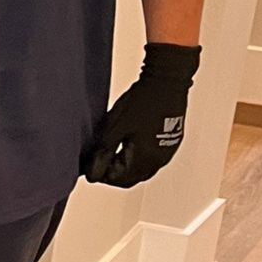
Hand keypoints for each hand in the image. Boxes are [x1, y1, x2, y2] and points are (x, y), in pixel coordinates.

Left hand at [83, 43, 201, 186]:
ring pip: (142, 169)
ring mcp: (168, 151)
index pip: (119, 181)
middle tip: (98, 158)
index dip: (101, 175)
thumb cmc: (142, 101)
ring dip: (125, 165)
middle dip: (113, 172)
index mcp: (147, 159)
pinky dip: (136, 157)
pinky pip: (151, 158)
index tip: (90, 164)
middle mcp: (160, 159)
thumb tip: (92, 175)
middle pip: (131, 178)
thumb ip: (102, 154)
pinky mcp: (171, 141)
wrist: (167, 80)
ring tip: (111, 150)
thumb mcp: (114, 128)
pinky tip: (127, 142)